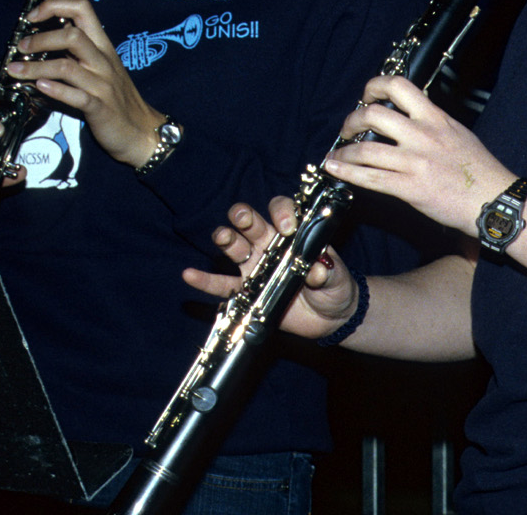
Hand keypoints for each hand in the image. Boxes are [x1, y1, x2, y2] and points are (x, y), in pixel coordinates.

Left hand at [4, 0, 166, 166]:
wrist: (142, 130)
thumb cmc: (117, 98)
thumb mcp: (102, 68)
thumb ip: (79, 53)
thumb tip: (48, 39)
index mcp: (104, 48)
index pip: (83, 11)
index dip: (55, 6)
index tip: (33, 16)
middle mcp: (104, 62)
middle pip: (73, 36)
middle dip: (41, 38)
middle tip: (21, 48)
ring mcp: (103, 85)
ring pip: (67, 66)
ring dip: (36, 67)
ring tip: (14, 71)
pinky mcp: (100, 108)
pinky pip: (76, 96)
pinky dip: (55, 90)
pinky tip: (40, 87)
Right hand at [182, 196, 359, 339]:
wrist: (332, 316)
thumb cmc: (336, 286)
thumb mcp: (336, 277)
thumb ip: (325, 272)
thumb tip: (316, 271)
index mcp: (294, 235)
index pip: (282, 211)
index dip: (281, 213)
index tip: (287, 227)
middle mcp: (271, 246)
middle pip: (251, 223)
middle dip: (245, 217)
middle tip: (246, 220)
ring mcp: (257, 268)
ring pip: (235, 247)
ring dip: (226, 239)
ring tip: (223, 237)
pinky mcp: (248, 292)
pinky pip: (223, 286)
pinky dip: (205, 281)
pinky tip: (189, 275)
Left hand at [324, 76, 515, 237]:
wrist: (493, 198)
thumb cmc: (480, 170)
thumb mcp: (459, 133)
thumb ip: (433, 124)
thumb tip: (410, 121)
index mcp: (436, 118)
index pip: (400, 87)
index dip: (375, 86)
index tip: (366, 95)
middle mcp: (423, 135)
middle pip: (374, 114)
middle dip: (352, 121)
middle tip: (347, 129)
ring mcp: (415, 161)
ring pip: (366, 149)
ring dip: (343, 151)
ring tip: (335, 155)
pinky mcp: (410, 187)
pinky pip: (370, 178)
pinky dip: (346, 172)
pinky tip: (334, 169)